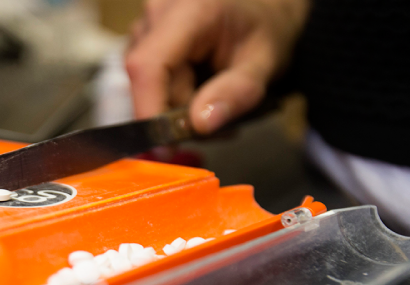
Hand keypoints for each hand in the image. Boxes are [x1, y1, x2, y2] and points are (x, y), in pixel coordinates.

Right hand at [126, 0, 308, 131]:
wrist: (264, 7)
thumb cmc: (266, 28)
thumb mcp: (264, 63)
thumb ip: (236, 92)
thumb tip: (200, 124)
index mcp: (188, 11)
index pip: (148, 66)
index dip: (149, 109)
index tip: (167, 145)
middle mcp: (157, 13)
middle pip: (148, 83)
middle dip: (178, 113)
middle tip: (220, 122)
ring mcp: (145, 26)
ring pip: (146, 87)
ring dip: (176, 106)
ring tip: (214, 100)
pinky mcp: (142, 40)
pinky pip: (148, 82)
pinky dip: (172, 96)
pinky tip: (198, 89)